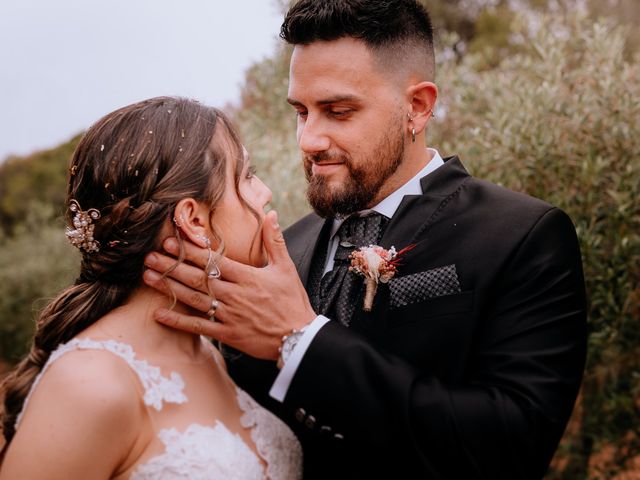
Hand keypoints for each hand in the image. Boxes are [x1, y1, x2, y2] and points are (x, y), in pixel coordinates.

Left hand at [142, 210, 316, 359]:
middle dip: (172, 266)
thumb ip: (274, 241)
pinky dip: (179, 320)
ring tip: (148, 277)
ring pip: (194, 299)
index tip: (170, 241)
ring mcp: (229, 315)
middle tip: (149, 257)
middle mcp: (234, 294)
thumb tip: (270, 214)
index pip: (213, 261)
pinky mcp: (228, 334)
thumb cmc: (292, 301)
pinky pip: (199, 326)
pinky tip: (159, 314)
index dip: (190, 251)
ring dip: (170, 287)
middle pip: (197, 278)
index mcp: (247, 277)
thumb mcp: (286, 268)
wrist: (298, 337)